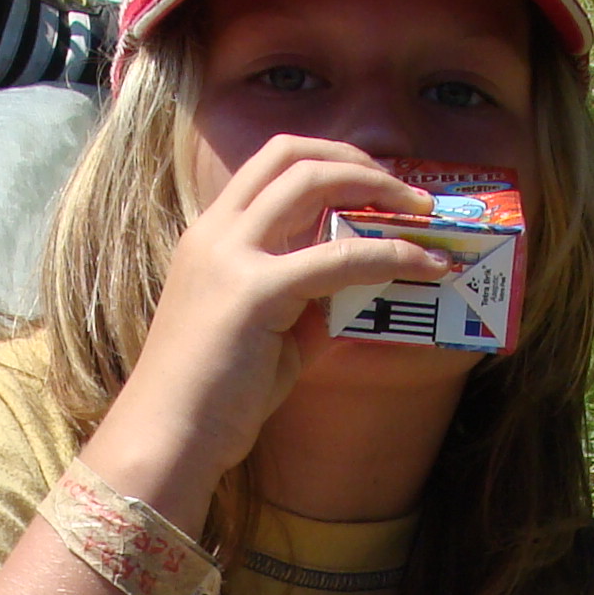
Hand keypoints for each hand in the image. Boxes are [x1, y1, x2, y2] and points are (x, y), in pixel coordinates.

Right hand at [84, 137, 450, 513]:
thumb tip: (363, 286)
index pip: (270, 165)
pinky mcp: (256, 292)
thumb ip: (309, 302)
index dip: (328, 160)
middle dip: (357, 160)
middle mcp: (216, 232)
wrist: (169, 439)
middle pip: (291, 154)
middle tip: (406, 191)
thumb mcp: (268, 334)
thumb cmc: (214, 399)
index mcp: (211, 235)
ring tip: (423, 215)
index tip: (373, 184)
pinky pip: (339, 257)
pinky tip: (424, 267)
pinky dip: (390, 255)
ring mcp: (231, 256)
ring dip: (379, 188)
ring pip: (313, 182)